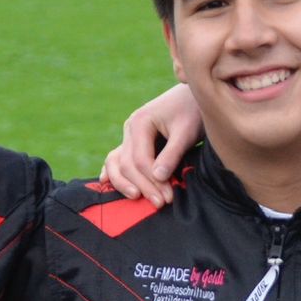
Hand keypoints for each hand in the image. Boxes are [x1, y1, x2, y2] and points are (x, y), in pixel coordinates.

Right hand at [100, 84, 201, 207]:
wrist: (194, 96)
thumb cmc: (193, 111)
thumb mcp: (187, 131)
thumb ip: (172, 153)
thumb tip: (158, 177)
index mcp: (140, 122)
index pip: (140, 159)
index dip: (152, 181)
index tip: (168, 197)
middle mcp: (130, 128)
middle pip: (127, 164)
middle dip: (143, 186)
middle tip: (161, 203)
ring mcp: (129, 135)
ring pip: (115, 162)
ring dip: (124, 183)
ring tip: (136, 198)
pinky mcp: (133, 141)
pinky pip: (117, 158)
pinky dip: (112, 171)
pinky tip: (106, 183)